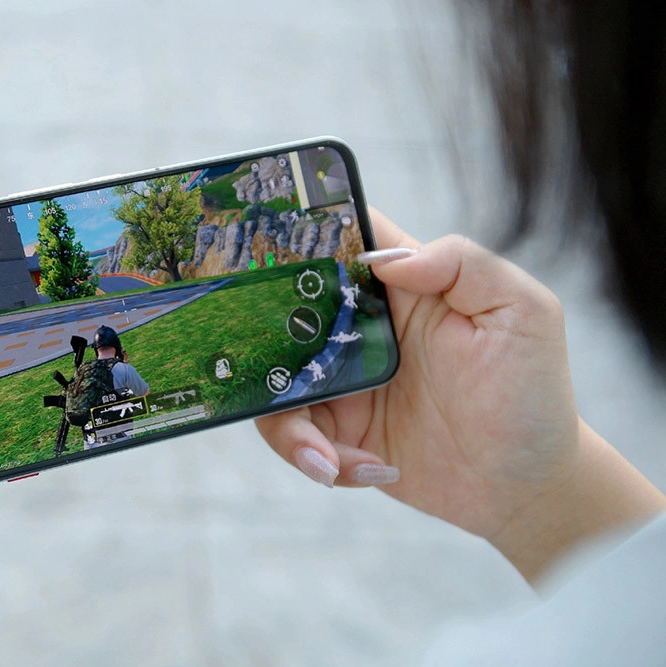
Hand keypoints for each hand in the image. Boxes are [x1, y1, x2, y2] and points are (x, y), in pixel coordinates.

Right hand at [257, 209, 664, 581]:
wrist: (526, 487)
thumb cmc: (533, 394)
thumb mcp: (522, 313)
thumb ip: (463, 264)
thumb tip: (383, 258)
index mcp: (402, 286)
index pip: (339, 239)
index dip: (298, 235)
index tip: (266, 255)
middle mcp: (362, 327)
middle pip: (282, 312)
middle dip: (263, 343)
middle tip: (278, 377)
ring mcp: (344, 379)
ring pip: (277, 382)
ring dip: (291, 427)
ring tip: (330, 461)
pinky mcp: (338, 429)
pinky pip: (297, 436)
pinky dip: (320, 459)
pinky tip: (373, 470)